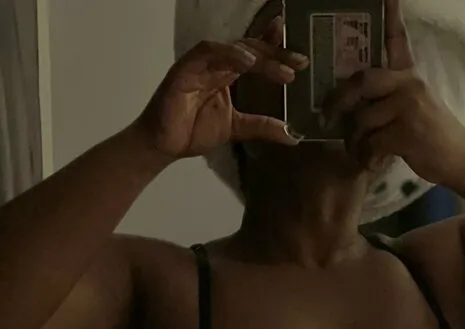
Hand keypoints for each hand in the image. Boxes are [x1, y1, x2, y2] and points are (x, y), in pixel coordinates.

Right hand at [133, 18, 307, 160]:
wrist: (164, 145)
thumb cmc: (193, 132)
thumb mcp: (237, 128)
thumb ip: (262, 126)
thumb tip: (292, 135)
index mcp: (228, 74)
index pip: (255, 55)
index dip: (275, 48)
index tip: (300, 55)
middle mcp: (217, 64)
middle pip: (250, 49)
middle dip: (276, 53)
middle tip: (300, 61)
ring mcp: (201, 64)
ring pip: (234, 49)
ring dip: (259, 56)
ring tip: (282, 68)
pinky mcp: (186, 68)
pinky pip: (209, 52)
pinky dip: (229, 55)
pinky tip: (248, 62)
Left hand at [323, 0, 464, 184]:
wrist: (460, 159)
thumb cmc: (431, 137)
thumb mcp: (413, 107)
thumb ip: (388, 98)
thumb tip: (351, 105)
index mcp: (409, 75)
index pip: (396, 39)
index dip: (389, 15)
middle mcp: (409, 84)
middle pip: (361, 81)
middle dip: (338, 102)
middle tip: (326, 120)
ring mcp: (409, 107)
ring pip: (361, 120)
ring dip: (354, 143)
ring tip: (361, 154)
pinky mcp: (408, 132)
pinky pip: (371, 144)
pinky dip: (367, 159)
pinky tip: (375, 164)